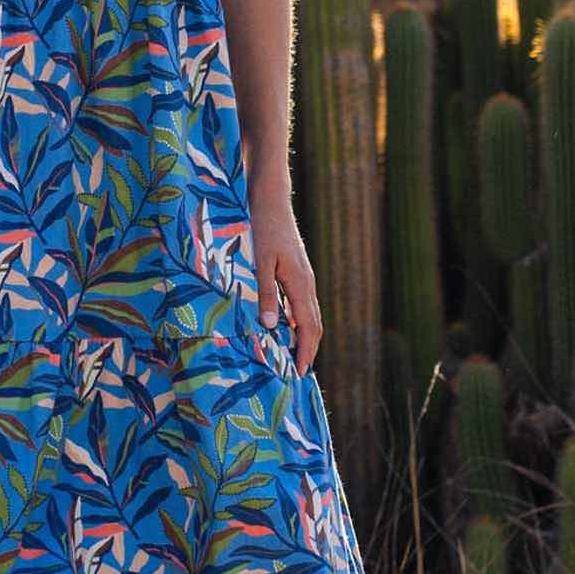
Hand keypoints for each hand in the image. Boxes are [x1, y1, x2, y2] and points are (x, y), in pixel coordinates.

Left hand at [247, 168, 321, 372]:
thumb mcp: (260, 262)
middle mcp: (306, 283)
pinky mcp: (297, 270)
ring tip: (295, 355)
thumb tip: (268, 327)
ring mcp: (303, 276)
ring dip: (305, 336)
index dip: (306, 352)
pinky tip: (287, 326)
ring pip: (310, 314)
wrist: (271, 200)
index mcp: (300, 284)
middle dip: (309, 349)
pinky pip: (302, 303)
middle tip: (299, 372)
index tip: (300, 373)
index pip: (309, 328)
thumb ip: (265, 294)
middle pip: (314, 324)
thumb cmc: (263, 229)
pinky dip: (299, 320)